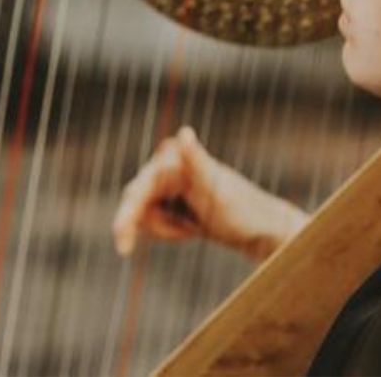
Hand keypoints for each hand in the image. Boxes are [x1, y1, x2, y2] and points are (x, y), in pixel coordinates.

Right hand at [112, 126, 307, 261]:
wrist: (259, 227)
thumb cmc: (240, 207)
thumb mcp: (215, 186)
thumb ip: (195, 161)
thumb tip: (185, 134)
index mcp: (174, 158)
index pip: (138, 190)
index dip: (126, 216)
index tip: (121, 244)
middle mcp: (168, 166)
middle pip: (136, 202)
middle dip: (152, 225)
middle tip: (139, 246)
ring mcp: (169, 184)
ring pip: (144, 215)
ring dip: (165, 229)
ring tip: (194, 229)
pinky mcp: (173, 200)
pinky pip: (156, 220)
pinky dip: (169, 230)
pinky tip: (191, 229)